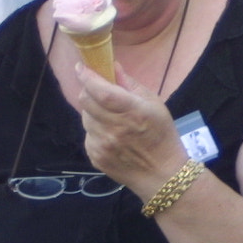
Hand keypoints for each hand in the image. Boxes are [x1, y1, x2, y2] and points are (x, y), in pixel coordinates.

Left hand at [74, 63, 188, 196]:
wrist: (161, 174)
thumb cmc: (162, 135)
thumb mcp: (155, 105)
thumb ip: (131, 85)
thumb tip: (113, 67)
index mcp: (132, 112)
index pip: (101, 91)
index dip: (87, 77)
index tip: (81, 67)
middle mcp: (114, 128)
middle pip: (86, 101)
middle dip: (88, 90)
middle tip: (97, 89)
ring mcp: (102, 144)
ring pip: (85, 117)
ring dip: (92, 111)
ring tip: (110, 116)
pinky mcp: (95, 156)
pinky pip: (88, 134)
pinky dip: (95, 129)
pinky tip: (111, 134)